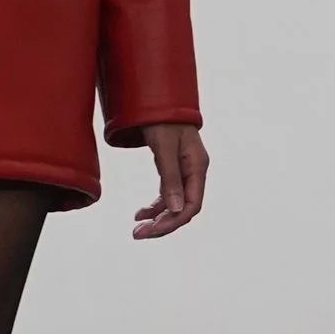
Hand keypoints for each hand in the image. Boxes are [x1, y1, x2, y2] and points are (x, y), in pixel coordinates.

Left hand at [134, 124, 207, 238]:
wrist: (157, 98)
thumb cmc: (162, 119)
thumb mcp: (164, 148)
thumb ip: (170, 178)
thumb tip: (175, 211)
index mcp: (197, 167)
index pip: (191, 205)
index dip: (173, 222)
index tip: (151, 230)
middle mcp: (194, 171)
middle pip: (183, 209)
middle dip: (162, 224)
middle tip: (138, 234)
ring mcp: (184, 171)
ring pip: (174, 204)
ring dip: (157, 218)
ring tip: (137, 228)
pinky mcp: (173, 169)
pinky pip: (168, 194)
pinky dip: (155, 205)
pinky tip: (141, 213)